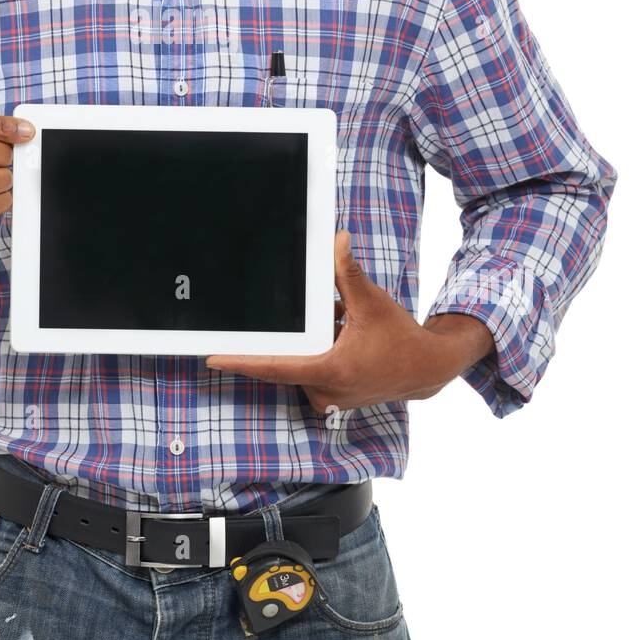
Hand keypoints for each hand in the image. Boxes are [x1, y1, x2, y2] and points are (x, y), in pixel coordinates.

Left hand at [204, 229, 493, 411]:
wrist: (427, 369)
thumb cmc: (399, 338)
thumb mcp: (371, 301)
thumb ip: (348, 272)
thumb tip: (337, 240)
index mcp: (329, 369)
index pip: (273, 365)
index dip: (240, 361)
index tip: (212, 357)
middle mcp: (326, 390)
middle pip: (288, 358)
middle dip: (290, 335)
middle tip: (314, 315)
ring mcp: (329, 397)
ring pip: (300, 363)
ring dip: (308, 342)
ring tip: (341, 324)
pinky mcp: (333, 398)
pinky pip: (311, 371)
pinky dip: (317, 351)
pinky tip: (341, 334)